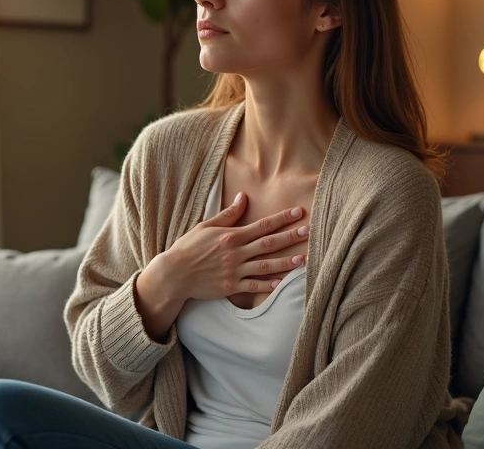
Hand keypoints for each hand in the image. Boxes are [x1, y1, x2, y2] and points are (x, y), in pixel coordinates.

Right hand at [156, 191, 309, 301]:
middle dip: (290, 236)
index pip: (262, 224)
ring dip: (285, 262)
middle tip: (309, 231)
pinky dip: (267, 285)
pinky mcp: (230, 286)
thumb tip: (243, 197)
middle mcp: (236, 252)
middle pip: (269, 243)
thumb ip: (228, 214)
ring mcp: (234, 270)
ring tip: (303, 259)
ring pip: (265, 266)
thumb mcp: (206, 226)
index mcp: (231, 235)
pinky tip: (282, 284)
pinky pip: (253, 286)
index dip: (282, 218)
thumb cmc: (188, 247)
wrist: (173, 273)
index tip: (299, 211)